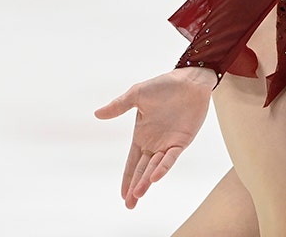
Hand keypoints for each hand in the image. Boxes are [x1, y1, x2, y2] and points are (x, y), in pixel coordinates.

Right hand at [94, 67, 215, 208]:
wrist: (188, 80)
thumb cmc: (163, 86)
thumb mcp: (136, 95)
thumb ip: (118, 106)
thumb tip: (97, 114)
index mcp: (142, 136)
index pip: (132, 162)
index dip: (127, 178)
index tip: (123, 195)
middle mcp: (155, 143)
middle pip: (142, 170)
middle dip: (136, 187)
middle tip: (130, 205)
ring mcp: (169, 143)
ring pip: (155, 167)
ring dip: (147, 180)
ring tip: (138, 194)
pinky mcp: (182, 140)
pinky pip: (171, 157)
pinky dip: (163, 166)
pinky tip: (155, 176)